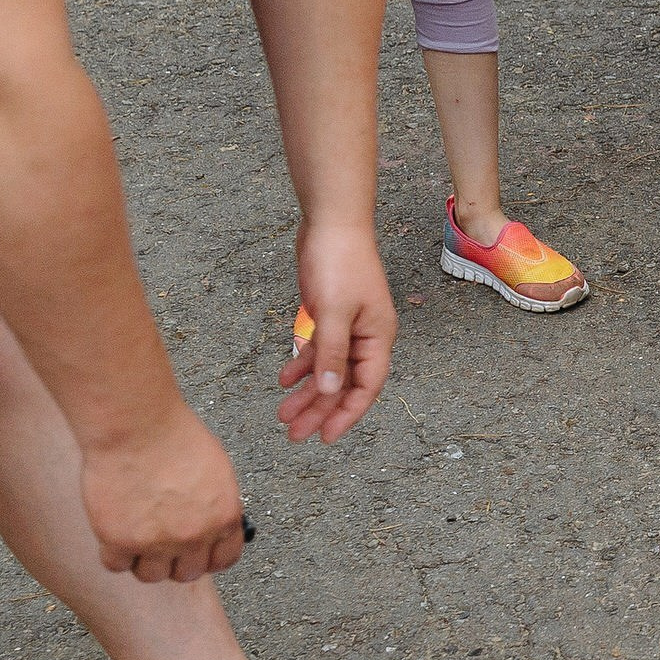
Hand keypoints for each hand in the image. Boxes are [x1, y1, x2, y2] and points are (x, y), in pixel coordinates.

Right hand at [81, 401, 245, 584]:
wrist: (136, 425)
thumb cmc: (173, 435)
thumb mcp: (215, 469)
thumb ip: (216, 504)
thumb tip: (211, 525)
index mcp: (224, 517)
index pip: (224, 559)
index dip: (207, 558)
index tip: (195, 554)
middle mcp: (194, 536)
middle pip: (186, 573)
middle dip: (174, 561)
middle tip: (159, 543)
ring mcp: (157, 542)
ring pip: (151, 575)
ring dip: (143, 561)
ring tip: (134, 536)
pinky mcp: (119, 541)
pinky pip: (116, 565)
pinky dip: (113, 553)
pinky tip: (113, 531)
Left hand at [280, 222, 395, 442]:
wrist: (331, 221)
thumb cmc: (339, 261)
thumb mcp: (334, 311)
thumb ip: (331, 353)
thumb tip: (329, 391)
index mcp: (377, 337)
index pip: (365, 386)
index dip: (346, 414)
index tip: (325, 437)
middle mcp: (366, 336)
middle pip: (344, 383)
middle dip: (320, 410)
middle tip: (295, 434)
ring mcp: (348, 326)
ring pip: (328, 369)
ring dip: (307, 392)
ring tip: (283, 414)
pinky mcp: (330, 315)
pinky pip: (318, 349)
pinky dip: (301, 365)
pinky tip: (283, 378)